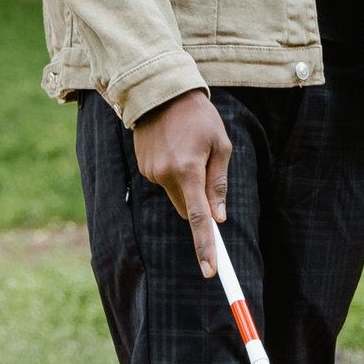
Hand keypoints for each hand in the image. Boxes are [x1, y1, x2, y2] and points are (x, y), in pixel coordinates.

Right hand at [133, 89, 233, 277]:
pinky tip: (176, 149)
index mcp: (188, 170)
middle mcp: (166, 175)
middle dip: (199, 205)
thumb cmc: (198, 116)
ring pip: (176, 196)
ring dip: (187, 186)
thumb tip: (218, 217)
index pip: (198, 218)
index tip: (211, 270)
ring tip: (189, 150)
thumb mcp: (220, 145)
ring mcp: (151, 173)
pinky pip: (165, 182)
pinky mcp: (143, 168)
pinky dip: (174, 174)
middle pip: (186, 210)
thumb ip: (218, 183)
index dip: (205, 246)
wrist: (160, 92)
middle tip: (208, 180)